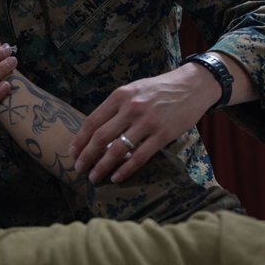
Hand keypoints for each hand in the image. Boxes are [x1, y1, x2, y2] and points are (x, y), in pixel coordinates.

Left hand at [68, 65, 217, 183]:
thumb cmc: (160, 89)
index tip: (72, 153)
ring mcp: (147, 122)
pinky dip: (125, 170)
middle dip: (86, 157)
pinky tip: (116, 178)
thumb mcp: (134, 90)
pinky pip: (139, 157)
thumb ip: (116, 107)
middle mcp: (131, 108)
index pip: (92, 121)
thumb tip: (96, 131)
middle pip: (100, 138)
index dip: (79, 140)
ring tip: (94, 177)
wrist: (192, 86)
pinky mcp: (163, 135)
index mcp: (121, 96)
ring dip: (102, 167)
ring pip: (117, 150)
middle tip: (78, 169)